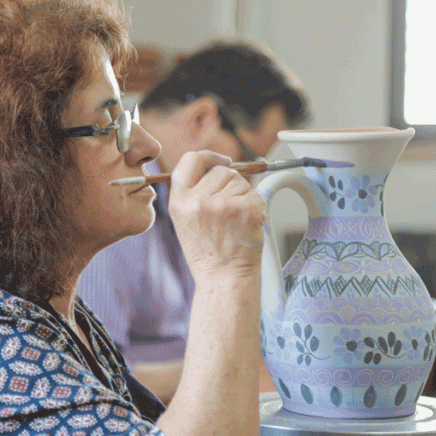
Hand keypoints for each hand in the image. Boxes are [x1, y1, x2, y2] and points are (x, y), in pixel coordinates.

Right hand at [168, 150, 265, 277]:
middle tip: (228, 213)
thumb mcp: (186, 220)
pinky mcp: (244, 209)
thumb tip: (216, 164)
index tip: (221, 159)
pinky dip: (256, 208)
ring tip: (235, 223)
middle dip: (230, 185)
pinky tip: (247, 227)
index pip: (190, 160)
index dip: (208, 156)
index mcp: (179, 201)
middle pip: (222, 170)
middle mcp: (197, 201)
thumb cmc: (209, 253)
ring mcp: (222, 204)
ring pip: (240, 182)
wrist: (224, 280)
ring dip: (243, 197)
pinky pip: (255, 194)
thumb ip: (194, 192)